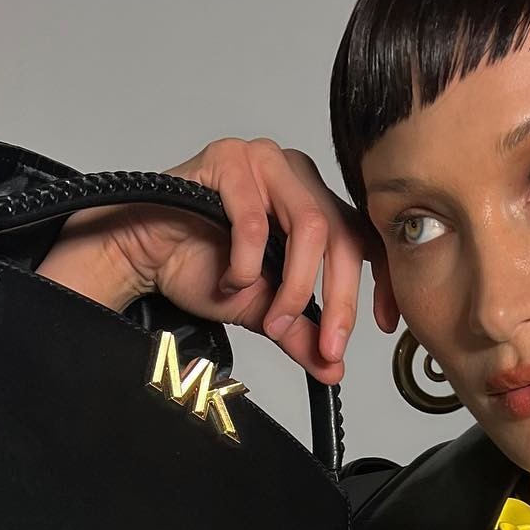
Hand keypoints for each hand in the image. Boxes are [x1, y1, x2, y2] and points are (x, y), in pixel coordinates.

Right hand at [43, 138, 399, 384]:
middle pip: (342, 236)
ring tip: (271, 318)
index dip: (381, 282)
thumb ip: (302, 334)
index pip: (365, 237)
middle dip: (338, 300)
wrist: (143, 254)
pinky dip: (248, 264)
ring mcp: (264, 161)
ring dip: (295, 286)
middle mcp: (296, 175)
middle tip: (327, 345)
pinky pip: (255, 220)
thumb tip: (334, 369)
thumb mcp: (263, 311)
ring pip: (310, 226)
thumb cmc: (198, 265)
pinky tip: (231, 281)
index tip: (386, 325)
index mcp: (313, 202)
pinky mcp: (229, 160)